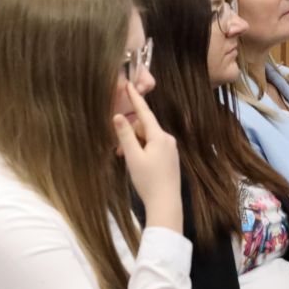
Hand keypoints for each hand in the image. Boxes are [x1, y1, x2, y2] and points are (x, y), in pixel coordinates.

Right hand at [111, 82, 179, 229]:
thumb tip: (117, 116)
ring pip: (148, 139)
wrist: (166, 204)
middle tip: (119, 152)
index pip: (145, 113)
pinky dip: (142, 151)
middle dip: (130, 135)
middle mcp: (168, 139)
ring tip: (127, 161)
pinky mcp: (170, 159)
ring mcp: (171, 149)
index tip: (129, 85)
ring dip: (135, 145)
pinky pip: (153, 147)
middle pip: (144, 128)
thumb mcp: (133, 157)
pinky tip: (138, 165)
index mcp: (160, 137)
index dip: (136, 99)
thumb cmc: (148, 181)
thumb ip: (125, 135)